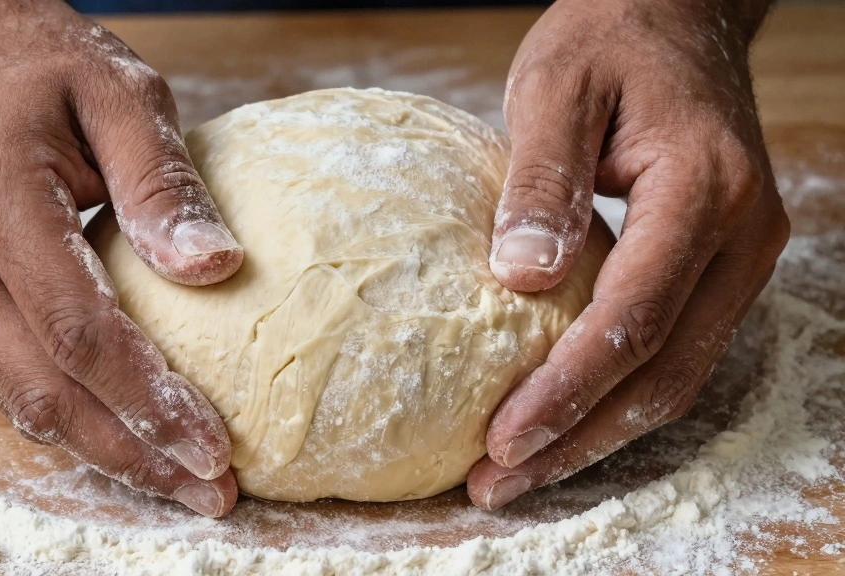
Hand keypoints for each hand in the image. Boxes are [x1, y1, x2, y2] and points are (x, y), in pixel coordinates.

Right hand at [0, 0, 242, 515]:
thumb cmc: (43, 67)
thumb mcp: (121, 93)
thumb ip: (163, 182)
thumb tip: (215, 270)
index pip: (78, 330)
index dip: (149, 398)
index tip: (215, 445)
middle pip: (44, 391)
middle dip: (134, 453)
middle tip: (212, 491)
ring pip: (21, 401)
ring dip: (106, 450)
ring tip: (181, 480)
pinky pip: (8, 379)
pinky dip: (71, 418)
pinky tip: (128, 435)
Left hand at [468, 0, 788, 509]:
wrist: (677, 15)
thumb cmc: (610, 39)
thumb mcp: (555, 86)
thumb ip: (543, 178)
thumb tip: (522, 278)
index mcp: (704, 191)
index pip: (635, 318)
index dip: (567, 389)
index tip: (501, 438)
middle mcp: (741, 237)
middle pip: (665, 373)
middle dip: (579, 439)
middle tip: (498, 483)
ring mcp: (739, 257)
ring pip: (677, 377)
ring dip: (598, 434)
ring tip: (522, 472)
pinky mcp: (718, 265)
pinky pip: (674, 350)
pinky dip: (617, 396)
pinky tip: (564, 418)